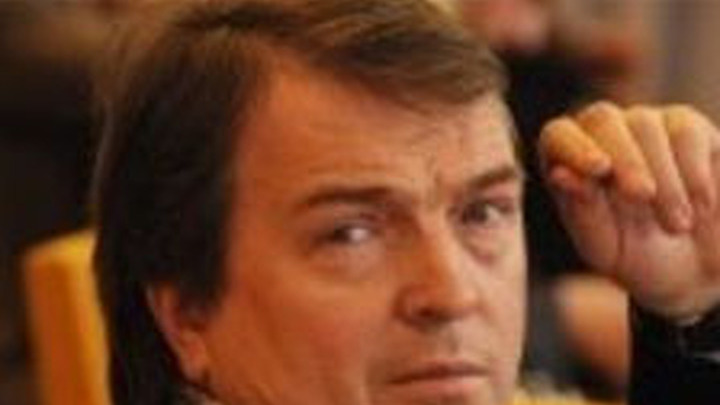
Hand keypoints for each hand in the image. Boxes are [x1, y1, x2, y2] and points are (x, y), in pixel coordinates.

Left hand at [539, 102, 719, 323]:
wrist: (697, 268)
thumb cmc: (637, 256)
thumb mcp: (604, 245)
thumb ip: (580, 210)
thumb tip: (559, 174)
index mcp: (569, 163)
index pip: (556, 135)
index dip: (573, 146)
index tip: (599, 169)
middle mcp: (603, 136)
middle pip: (601, 119)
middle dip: (623, 158)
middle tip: (643, 196)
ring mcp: (644, 125)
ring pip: (645, 124)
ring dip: (662, 177)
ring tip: (677, 225)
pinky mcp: (687, 126)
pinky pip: (685, 131)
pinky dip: (692, 172)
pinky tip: (700, 206)